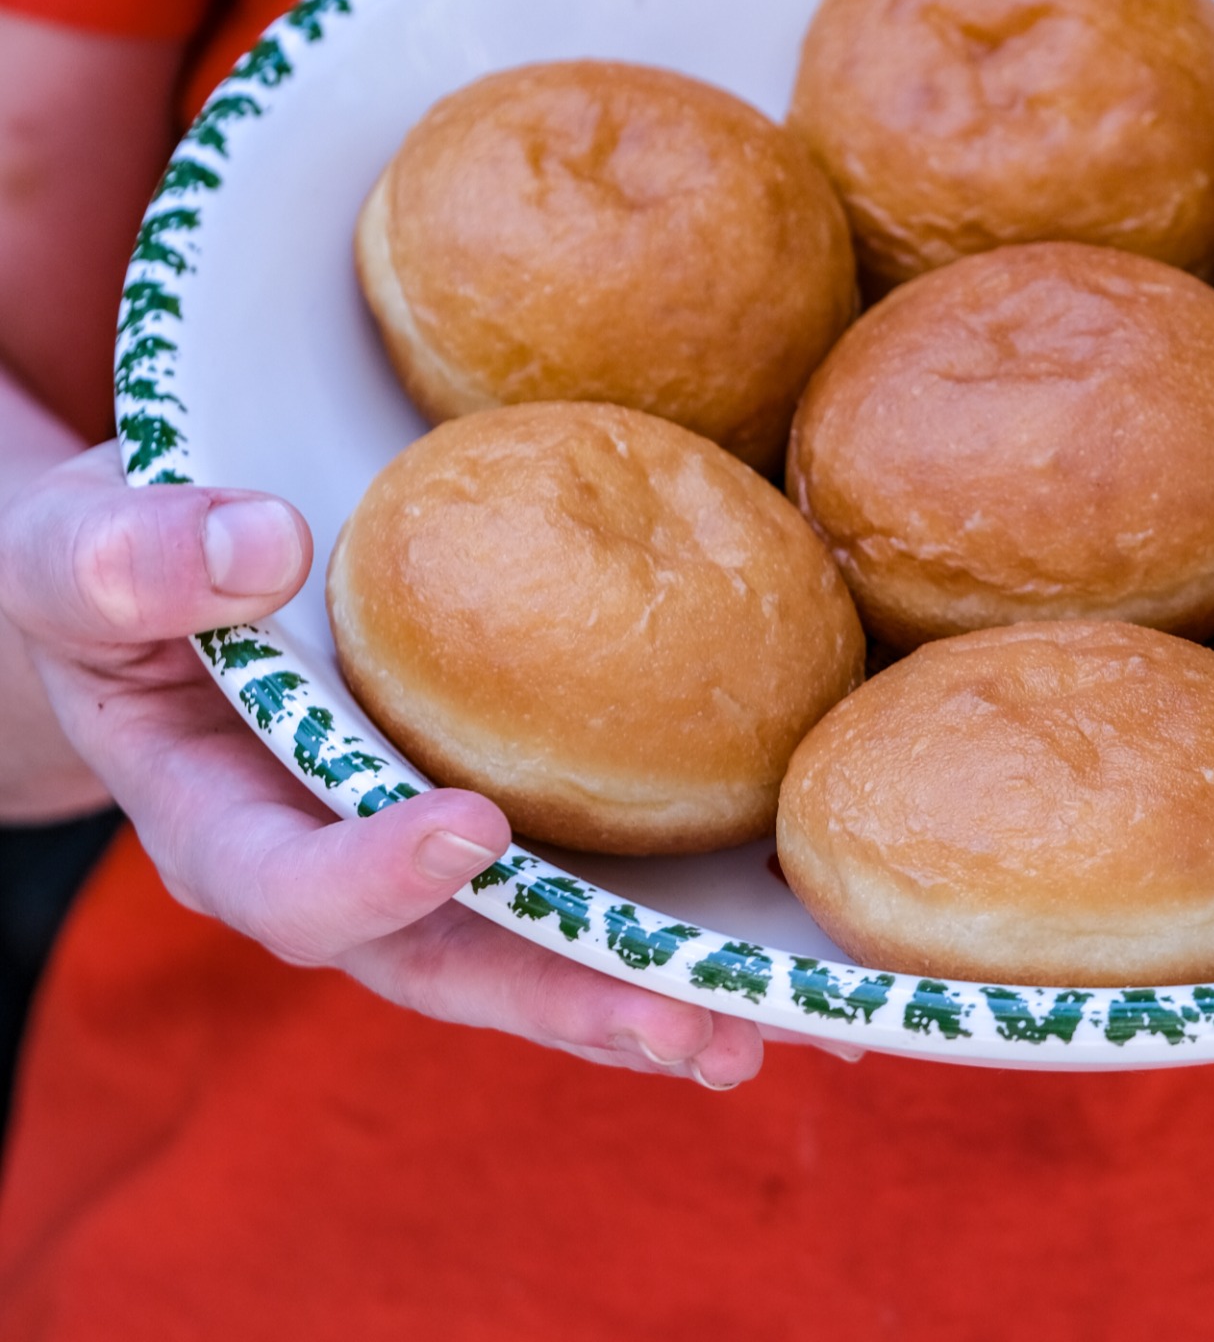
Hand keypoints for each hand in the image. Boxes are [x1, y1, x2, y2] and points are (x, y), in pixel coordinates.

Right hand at [0, 443, 825, 1087]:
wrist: (167, 571)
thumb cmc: (116, 563)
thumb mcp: (82, 547)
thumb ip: (131, 558)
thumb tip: (257, 546)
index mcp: (217, 818)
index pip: (286, 881)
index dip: (370, 876)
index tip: (468, 833)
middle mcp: (328, 864)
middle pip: (446, 962)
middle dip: (567, 999)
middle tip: (695, 1025)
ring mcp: (413, 854)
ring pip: (531, 946)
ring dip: (648, 991)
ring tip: (774, 1021)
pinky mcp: (488, 807)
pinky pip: (576, 872)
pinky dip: (665, 911)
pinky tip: (767, 931)